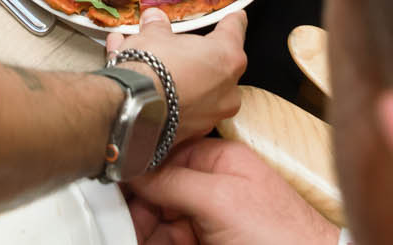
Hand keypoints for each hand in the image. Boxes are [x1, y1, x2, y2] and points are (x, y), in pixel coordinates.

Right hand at [107, 7, 246, 143]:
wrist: (133, 109)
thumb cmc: (152, 67)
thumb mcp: (153, 35)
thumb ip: (158, 27)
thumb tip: (154, 18)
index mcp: (226, 57)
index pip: (235, 31)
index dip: (233, 21)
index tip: (236, 17)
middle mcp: (227, 90)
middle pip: (217, 65)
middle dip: (197, 56)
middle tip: (177, 45)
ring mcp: (211, 115)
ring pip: (197, 88)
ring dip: (177, 75)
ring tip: (149, 64)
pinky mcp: (191, 134)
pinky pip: (181, 106)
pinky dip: (167, 95)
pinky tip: (145, 86)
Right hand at [125, 140, 341, 244]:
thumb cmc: (282, 235)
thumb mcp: (220, 199)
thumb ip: (173, 181)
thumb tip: (133, 168)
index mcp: (220, 161)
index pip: (165, 156)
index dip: (137, 170)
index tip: (111, 183)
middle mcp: (213, 188)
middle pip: (158, 193)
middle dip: (134, 207)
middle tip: (115, 221)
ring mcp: (211, 221)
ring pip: (160, 222)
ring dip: (140, 229)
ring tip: (124, 234)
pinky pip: (170, 242)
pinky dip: (154, 242)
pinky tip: (139, 240)